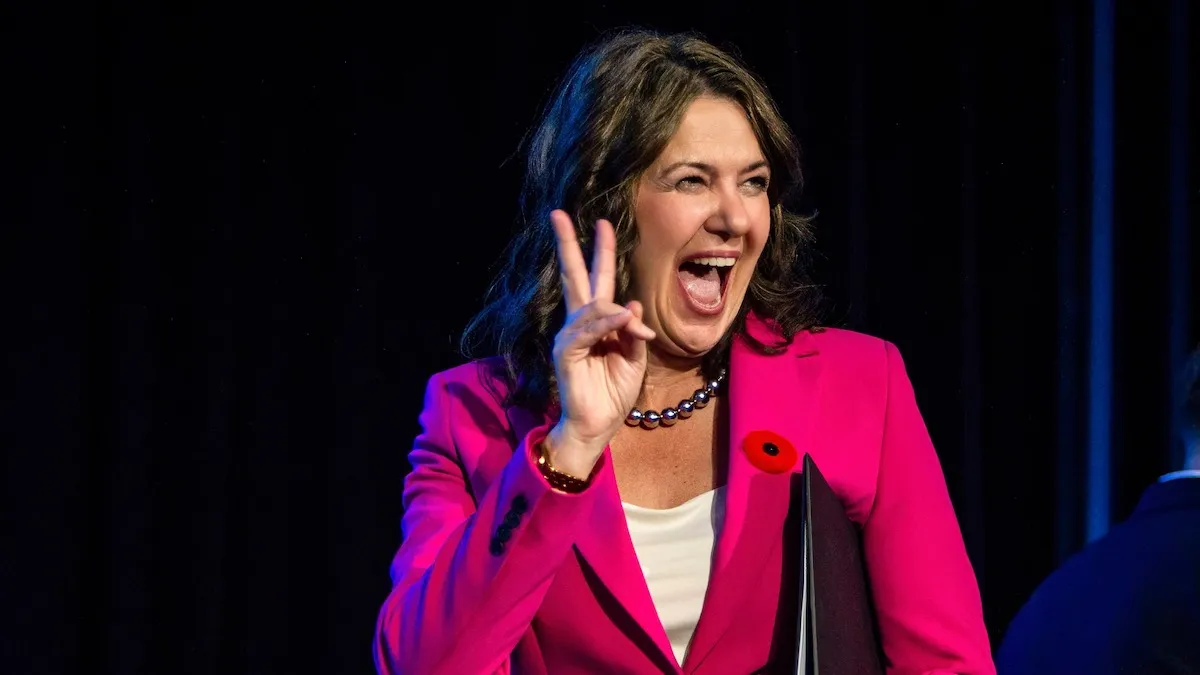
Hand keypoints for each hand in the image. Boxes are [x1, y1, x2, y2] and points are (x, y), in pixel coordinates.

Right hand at [547, 209, 655, 476]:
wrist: (598, 425)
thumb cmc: (614, 393)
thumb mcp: (634, 359)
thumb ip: (633, 333)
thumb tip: (631, 306)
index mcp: (597, 323)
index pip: (596, 280)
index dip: (600, 253)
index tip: (603, 224)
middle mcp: (579, 324)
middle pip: (573, 277)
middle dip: (568, 245)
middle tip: (558, 214)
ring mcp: (569, 337)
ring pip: (589, 307)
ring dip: (613, 314)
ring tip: (631, 330)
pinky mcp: (565, 354)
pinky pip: (585, 332)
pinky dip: (604, 325)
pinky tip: (617, 322)